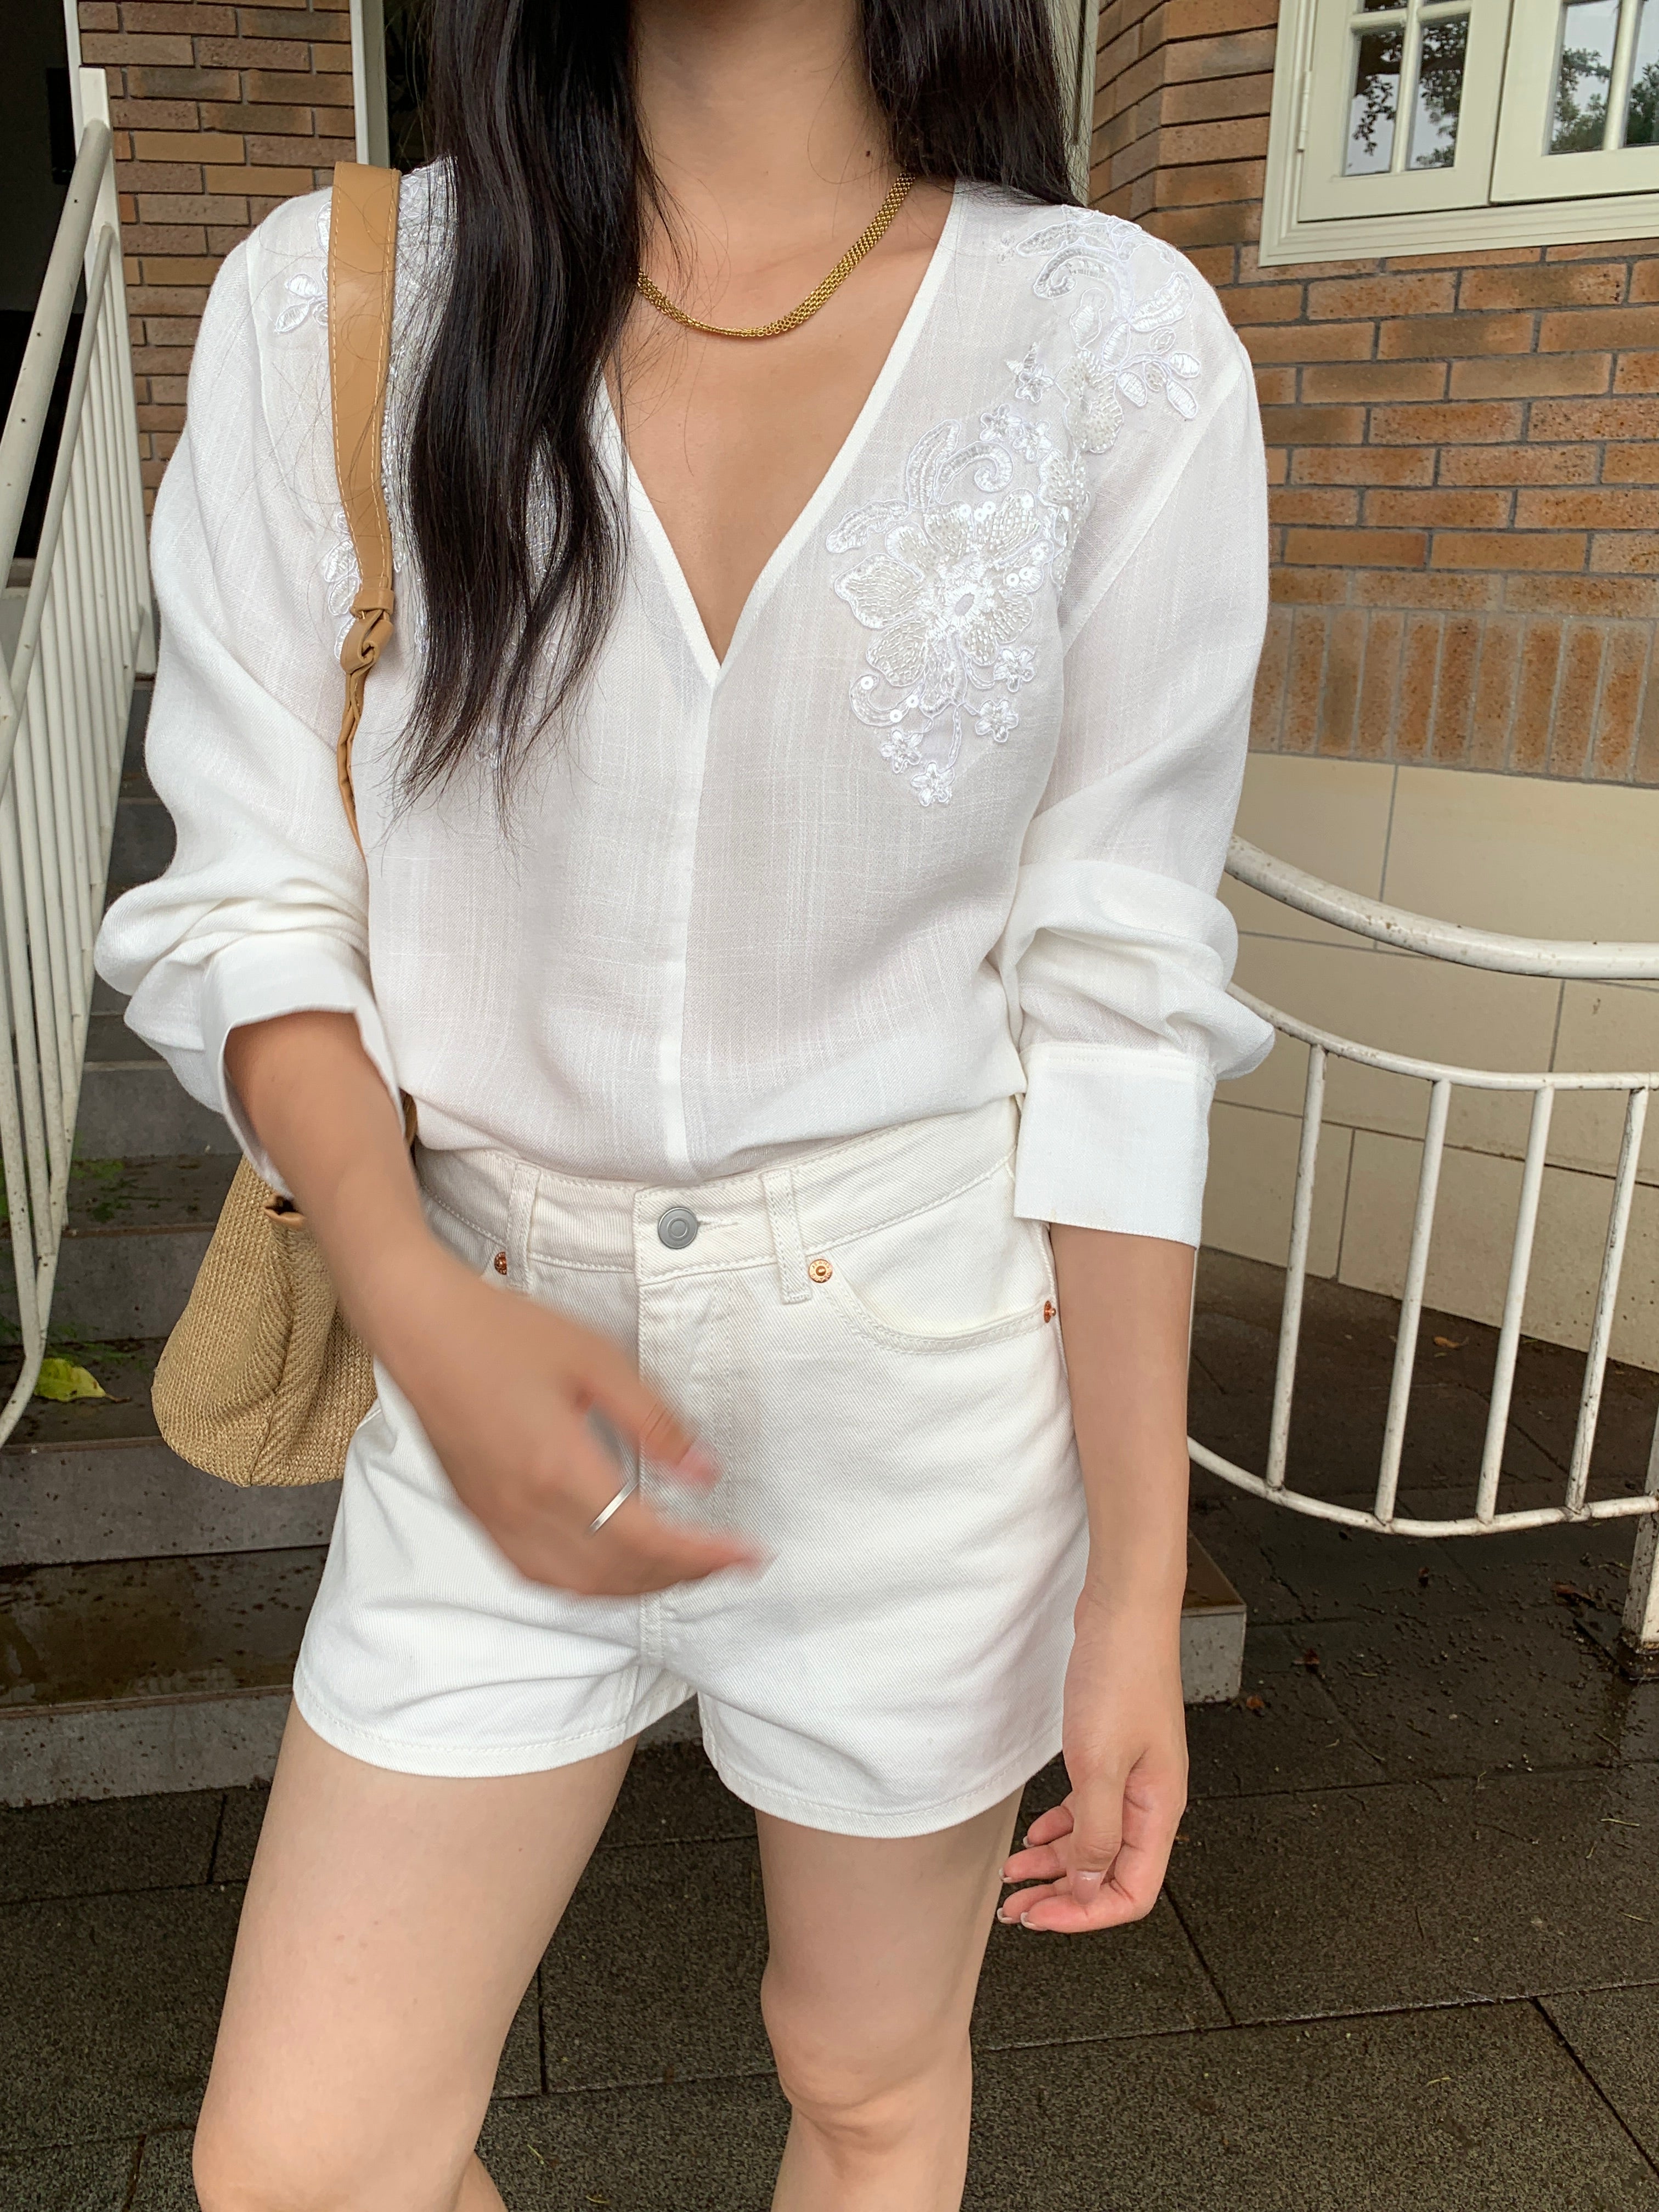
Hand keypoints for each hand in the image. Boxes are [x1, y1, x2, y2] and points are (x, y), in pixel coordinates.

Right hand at [370, 1236, 761, 1598]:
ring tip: (682, 1569)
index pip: (646, 1540)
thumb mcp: (596, 1360)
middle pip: (616, 1575)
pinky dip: (590, 1585)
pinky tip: (615, 1567)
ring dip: (637, 1587)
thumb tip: (703, 1472)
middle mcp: (524, 1509)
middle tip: (725, 1563)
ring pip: (578, 1587)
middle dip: (680, 1577)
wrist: (420, 1327)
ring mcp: (496, 1518)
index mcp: (557, 1469)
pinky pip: (541, 1575)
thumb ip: (652, 1422)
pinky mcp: (480, 1515)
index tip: (747, 1556)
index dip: (703, 1557)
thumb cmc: (502, 1333)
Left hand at [998, 1582, 1186, 1932]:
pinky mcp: (1114, 1753)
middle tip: (1017, 1910)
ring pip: (1096, 1842)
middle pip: (1111, 1874)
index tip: (1040, 1916)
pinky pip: (1090, 1809)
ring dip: (1055, 1864)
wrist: (1124, 1611)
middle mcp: (1152, 1802)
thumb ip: (1096, 1831)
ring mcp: (1134, 1777)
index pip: (1131, 1892)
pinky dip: (1062, 1829)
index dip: (1085, 1914)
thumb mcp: (1098, 1763)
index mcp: (1160, 1811)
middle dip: (1063, 1897)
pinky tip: (1036, 1833)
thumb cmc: (1120, 1676)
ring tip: (1015, 1877)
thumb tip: (1088, 1885)